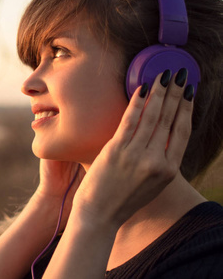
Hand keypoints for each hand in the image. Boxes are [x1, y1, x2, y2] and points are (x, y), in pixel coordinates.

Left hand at [72, 69, 193, 227]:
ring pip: (152, 117)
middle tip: (179, 74)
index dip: (187, 109)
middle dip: (176, 94)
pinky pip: (130, 121)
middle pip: (169, 119)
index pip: (182, 132)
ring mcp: (136, 155)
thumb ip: (158, 160)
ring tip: (164, 75)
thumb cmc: (122, 199)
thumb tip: (160, 134)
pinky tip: (142, 88)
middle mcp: (156, 161)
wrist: (99, 215)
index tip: (190, 91)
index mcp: (168, 170)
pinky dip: (137, 103)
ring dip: (159, 92)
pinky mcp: (117, 150)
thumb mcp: (151, 183)